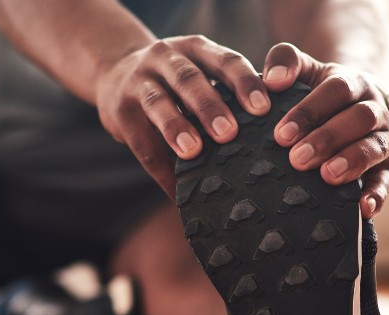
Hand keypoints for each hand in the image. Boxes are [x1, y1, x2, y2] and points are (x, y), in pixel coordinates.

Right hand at [95, 35, 270, 196]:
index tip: (264, 108)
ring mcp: (139, 81)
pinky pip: (140, 141)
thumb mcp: (199, 73)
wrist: (115, 73)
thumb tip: (272, 137)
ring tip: (193, 151)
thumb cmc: (175, 83)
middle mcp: (166, 58)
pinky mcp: (119, 109)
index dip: (244, 83)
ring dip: (176, 127)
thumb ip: (226, 93)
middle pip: (189, 79)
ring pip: (159, 102)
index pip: (224, 61)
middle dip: (210, 105)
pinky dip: (159, 168)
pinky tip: (176, 190)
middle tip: (230, 133)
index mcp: (196, 49)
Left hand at [263, 43, 388, 218]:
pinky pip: (386, 179)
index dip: (309, 111)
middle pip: (359, 118)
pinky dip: (377, 194)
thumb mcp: (306, 70)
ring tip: (327, 176)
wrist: (358, 104)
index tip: (281, 134)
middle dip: (328, 139)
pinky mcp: (387, 166)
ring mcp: (383, 138)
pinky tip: (364, 209)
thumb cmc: (320, 92)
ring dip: (352, 161)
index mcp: (352, 83)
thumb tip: (272, 79)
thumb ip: (286, 61)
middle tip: (297, 159)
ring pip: (375, 147)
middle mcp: (373, 108)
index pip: (335, 91)